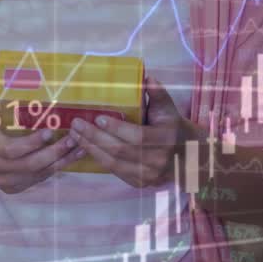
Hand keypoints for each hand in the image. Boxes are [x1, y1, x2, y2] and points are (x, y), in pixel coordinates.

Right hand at [0, 124, 84, 194]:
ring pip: (38, 174)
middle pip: (30, 164)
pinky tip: (71, 157)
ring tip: (81, 148)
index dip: (32, 143)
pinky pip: (38, 179)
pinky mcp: (13, 187)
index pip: (12, 149)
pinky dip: (55, 169)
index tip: (50, 132)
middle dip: (54, 153)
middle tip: (73, 139)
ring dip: (61, 162)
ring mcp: (5, 180)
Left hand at [68, 77, 196, 187]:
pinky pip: (114, 171)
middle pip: (120, 150)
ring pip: (113, 163)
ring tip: (75, 135)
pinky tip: (87, 146)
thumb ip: (158, 94)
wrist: (186, 155)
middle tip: (77, 124)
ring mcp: (148, 175)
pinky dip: (98, 158)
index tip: (98, 118)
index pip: (137, 136)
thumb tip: (146, 78)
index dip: (116, 128)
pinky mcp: (140, 183)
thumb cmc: (173, 127)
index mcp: (165, 139)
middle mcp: (157, 161)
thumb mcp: (169, 109)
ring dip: (91, 148)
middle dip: (94, 137)